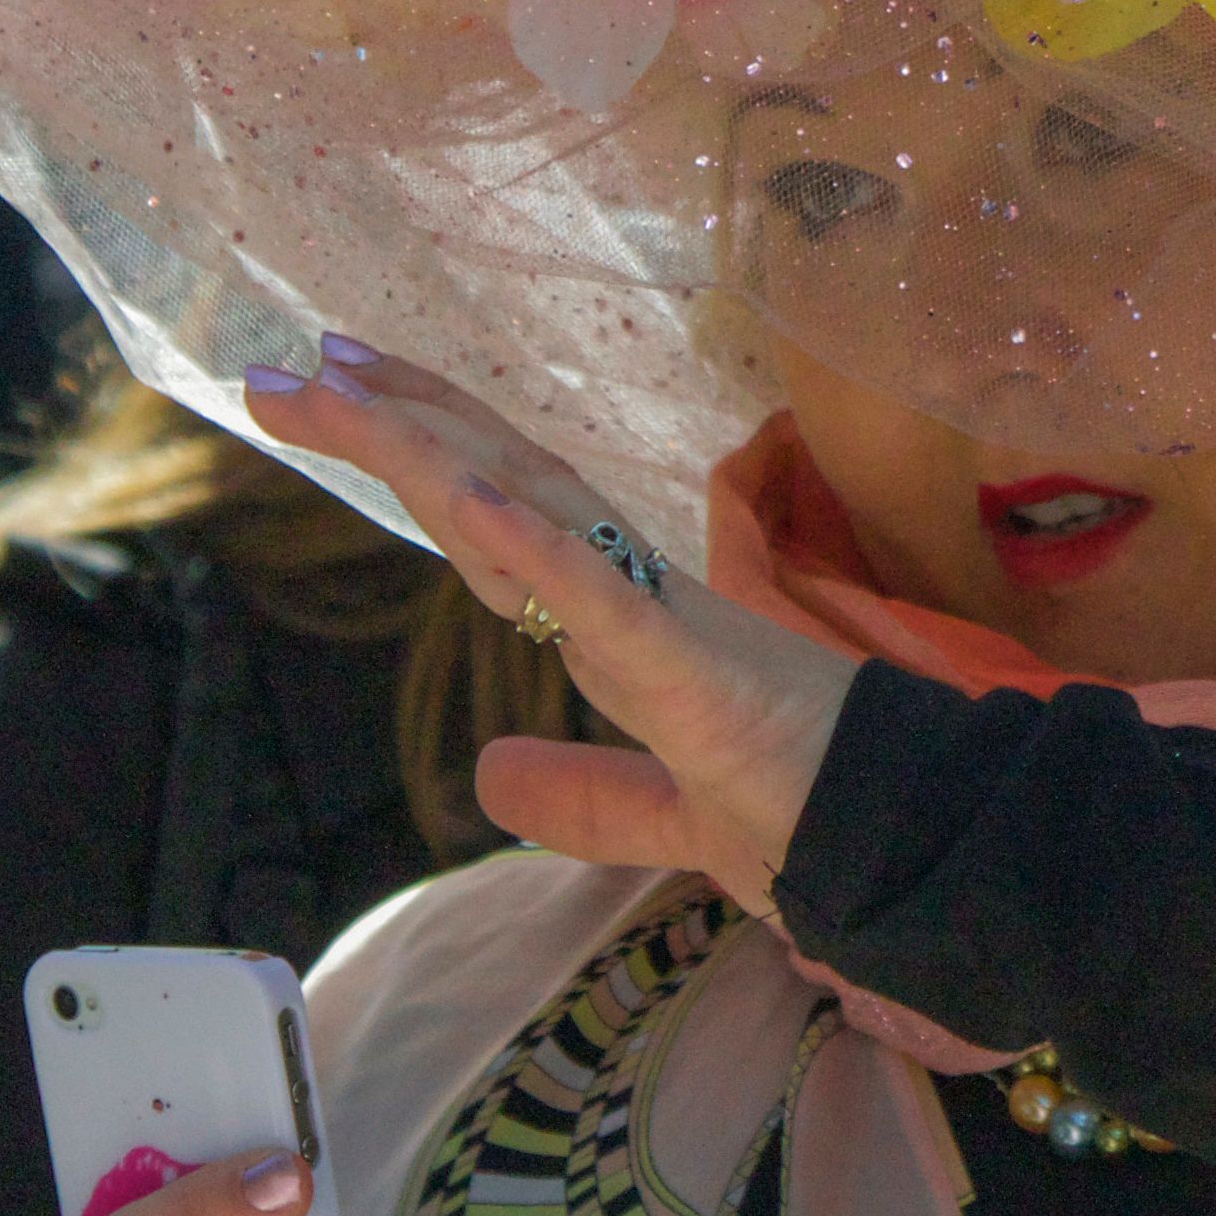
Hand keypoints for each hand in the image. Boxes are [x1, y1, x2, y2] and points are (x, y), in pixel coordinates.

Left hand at [248, 362, 849, 911]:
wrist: (916, 852)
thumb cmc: (818, 821)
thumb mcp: (673, 818)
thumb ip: (587, 797)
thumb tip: (488, 777)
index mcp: (629, 627)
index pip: (515, 518)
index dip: (433, 454)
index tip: (343, 397)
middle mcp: (638, 601)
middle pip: (506, 487)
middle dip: (399, 423)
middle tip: (299, 364)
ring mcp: (665, 626)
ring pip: (537, 517)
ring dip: (434, 453)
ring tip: (341, 394)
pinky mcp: (696, 675)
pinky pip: (604, 599)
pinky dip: (537, 546)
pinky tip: (471, 501)